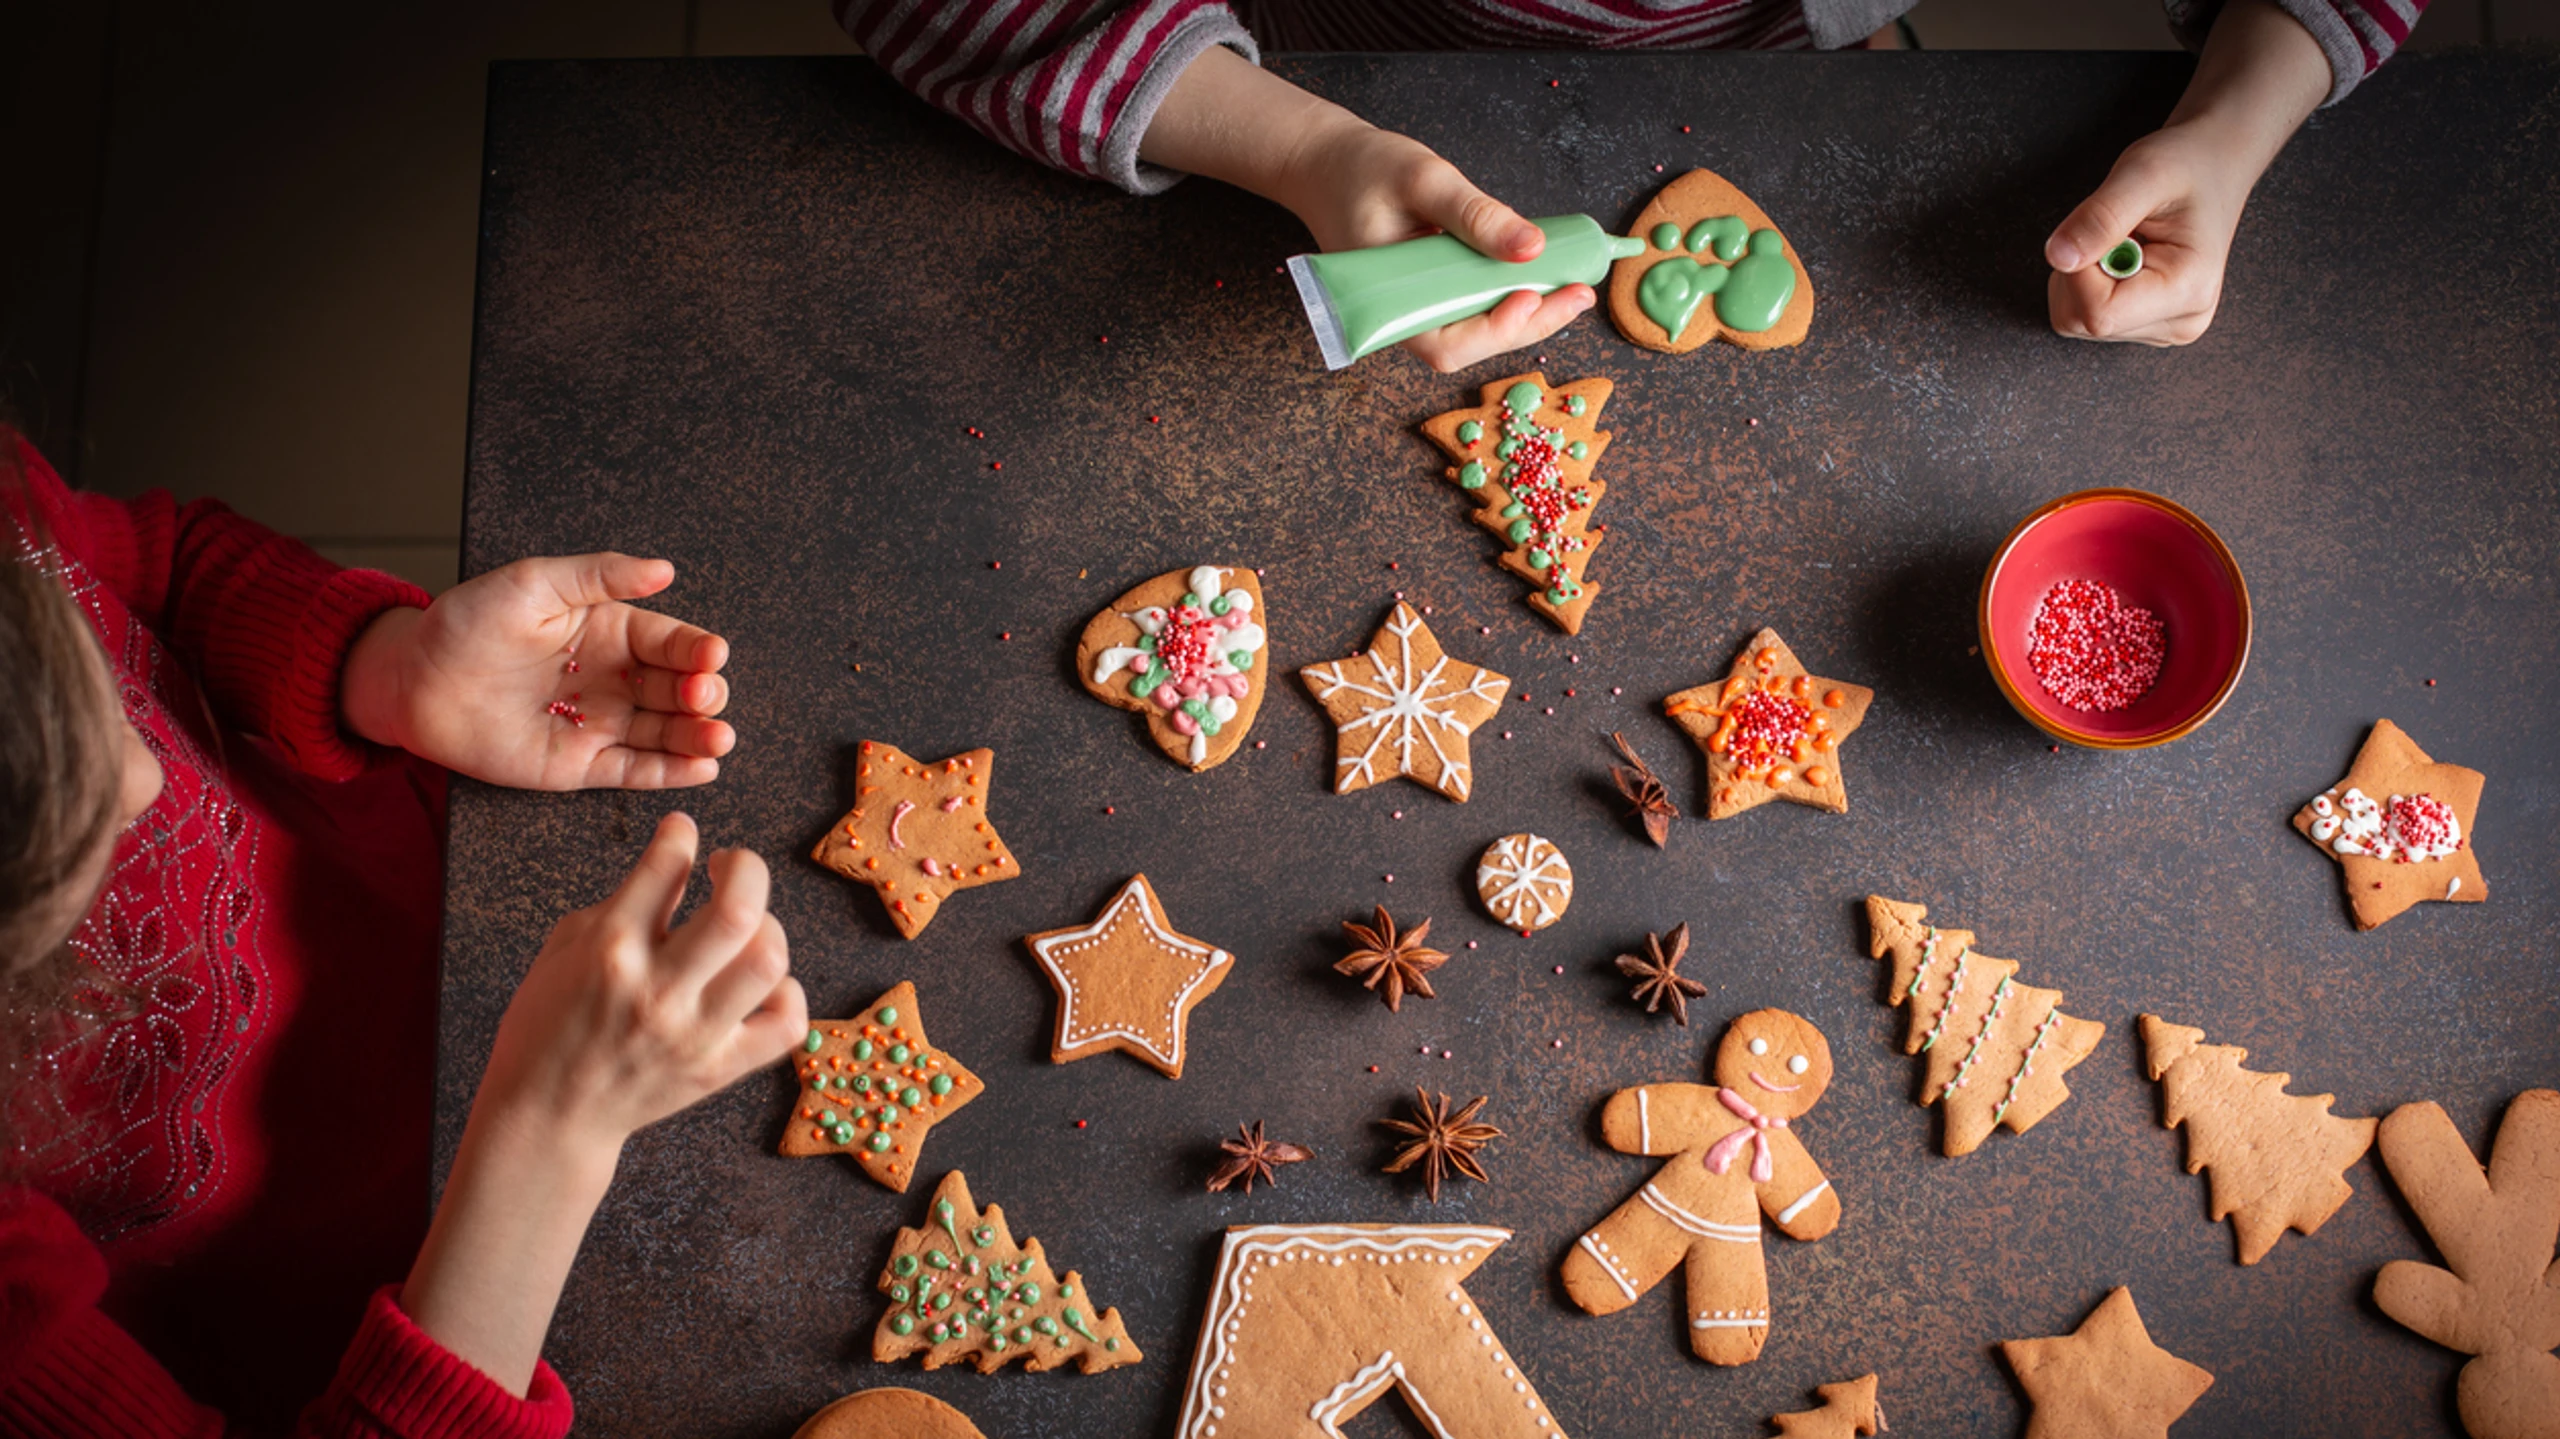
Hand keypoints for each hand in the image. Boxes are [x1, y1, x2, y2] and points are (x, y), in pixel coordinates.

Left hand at [342, 553, 733, 788]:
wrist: (414, 682)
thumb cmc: (467, 624)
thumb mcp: (533, 583)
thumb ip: (599, 574)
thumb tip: (662, 569)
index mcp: (611, 632)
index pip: (670, 641)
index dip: (696, 648)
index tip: (712, 653)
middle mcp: (616, 679)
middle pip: (680, 689)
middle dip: (703, 693)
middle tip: (702, 695)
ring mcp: (602, 724)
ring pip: (667, 733)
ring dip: (699, 736)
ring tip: (717, 737)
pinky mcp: (582, 765)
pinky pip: (636, 771)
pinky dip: (671, 773)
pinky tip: (701, 768)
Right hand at [475, 812, 805, 1156]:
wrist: (547, 1117)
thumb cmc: (549, 1024)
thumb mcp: (564, 948)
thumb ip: (624, 903)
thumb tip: (681, 860)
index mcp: (609, 950)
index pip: (666, 865)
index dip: (681, 834)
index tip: (683, 833)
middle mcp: (658, 989)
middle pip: (739, 910)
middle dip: (746, 867)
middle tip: (730, 866)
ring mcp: (693, 1034)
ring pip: (768, 961)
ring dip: (768, 928)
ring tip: (746, 929)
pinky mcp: (718, 1070)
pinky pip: (785, 1025)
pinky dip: (787, 994)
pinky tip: (763, 983)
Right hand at [1139, 46, 1587, 372]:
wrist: (1324, 165)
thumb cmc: (1362, 169)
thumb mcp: (1423, 179)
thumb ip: (1475, 214)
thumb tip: (1533, 248)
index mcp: (1387, 302)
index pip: (1446, 344)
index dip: (1494, 330)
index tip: (1532, 296)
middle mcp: (1404, 317)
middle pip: (1471, 345)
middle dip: (1529, 325)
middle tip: (1581, 294)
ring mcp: (1418, 309)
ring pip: (1478, 332)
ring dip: (1528, 316)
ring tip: (1574, 288)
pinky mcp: (1431, 294)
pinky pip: (1473, 308)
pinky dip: (1511, 297)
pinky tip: (1545, 278)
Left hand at [2043, 124, 2246, 346]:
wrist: (2215, 163)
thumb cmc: (2190, 164)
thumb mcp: (2143, 173)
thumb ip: (2099, 218)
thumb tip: (2058, 258)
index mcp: (2188, 291)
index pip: (2098, 313)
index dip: (2078, 271)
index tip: (2100, 230)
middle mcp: (2181, 321)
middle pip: (2082, 322)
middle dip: (2078, 272)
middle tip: (2115, 231)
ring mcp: (2164, 326)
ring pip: (2077, 321)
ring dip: (2081, 275)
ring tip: (2124, 239)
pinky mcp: (2146, 321)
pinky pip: (2084, 315)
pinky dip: (2086, 282)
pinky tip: (2121, 254)